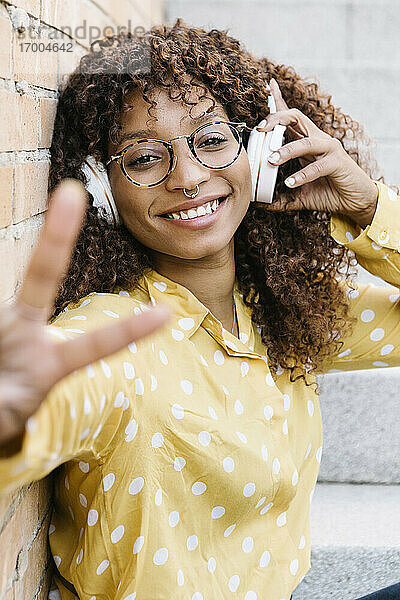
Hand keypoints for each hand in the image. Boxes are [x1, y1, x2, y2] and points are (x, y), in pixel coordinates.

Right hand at [0, 180, 170, 445]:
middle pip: (41, 277)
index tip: (165, 315)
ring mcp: (6, 323)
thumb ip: (7, 411)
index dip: (128, 332)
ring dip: (3, 345)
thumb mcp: (6, 417)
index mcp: (49, 361)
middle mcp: (27, 332)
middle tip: (71, 192)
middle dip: (56, 235)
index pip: (94, 345)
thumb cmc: (0, 407)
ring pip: (7, 300)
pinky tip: (0, 361)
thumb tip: (3, 403)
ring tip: (4, 376)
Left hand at [257, 78, 378, 227]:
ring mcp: (329, 149)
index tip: (267, 86)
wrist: (354, 202)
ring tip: (272, 160)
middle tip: (260, 129)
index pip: (290, 117)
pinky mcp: (337, 162)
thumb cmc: (327, 193)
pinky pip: (317, 166)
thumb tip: (261, 204)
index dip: (279, 101)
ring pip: (305, 141)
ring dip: (286, 150)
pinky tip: (290, 183)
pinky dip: (302, 174)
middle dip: (277, 119)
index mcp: (306, 142)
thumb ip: (280, 199)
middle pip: (296, 117)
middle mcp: (317, 140)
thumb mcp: (298, 196)